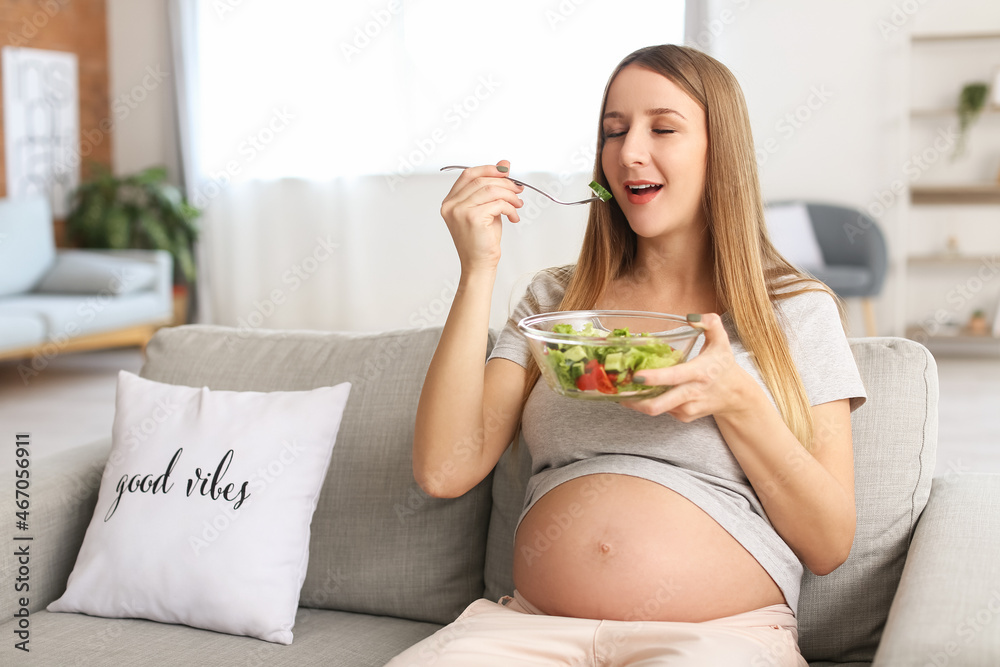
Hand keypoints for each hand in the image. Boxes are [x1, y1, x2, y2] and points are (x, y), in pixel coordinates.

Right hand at [439, 160, 524, 272]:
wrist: (479, 264)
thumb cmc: (481, 241)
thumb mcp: (487, 208)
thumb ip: (492, 187)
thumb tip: (504, 165)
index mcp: (450, 201)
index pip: (469, 174)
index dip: (488, 169)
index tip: (505, 170)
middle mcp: (452, 205)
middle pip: (481, 180)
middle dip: (504, 182)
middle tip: (517, 190)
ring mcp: (460, 211)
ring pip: (491, 190)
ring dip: (509, 195)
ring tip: (517, 204)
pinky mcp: (473, 218)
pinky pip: (498, 203)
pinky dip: (510, 208)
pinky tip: (513, 216)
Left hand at [621, 313, 757, 420]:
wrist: (736, 396)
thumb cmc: (724, 366)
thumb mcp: (722, 340)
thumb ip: (710, 323)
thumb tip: (690, 316)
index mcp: (700, 373)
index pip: (674, 378)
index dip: (653, 379)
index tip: (635, 376)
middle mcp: (692, 394)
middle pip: (658, 405)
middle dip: (633, 400)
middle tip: (616, 387)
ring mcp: (687, 409)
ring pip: (656, 408)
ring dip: (637, 400)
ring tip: (622, 388)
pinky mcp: (683, 417)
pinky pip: (662, 410)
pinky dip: (651, 401)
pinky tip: (646, 391)